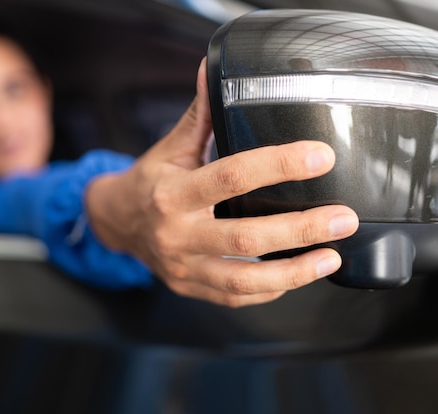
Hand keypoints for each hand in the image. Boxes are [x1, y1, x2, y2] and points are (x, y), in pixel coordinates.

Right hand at [85, 58, 358, 307]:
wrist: (117, 223)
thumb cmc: (148, 182)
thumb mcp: (170, 148)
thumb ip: (199, 116)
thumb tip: (214, 71)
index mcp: (172, 192)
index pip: (230, 176)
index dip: (278, 166)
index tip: (319, 157)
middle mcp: (176, 233)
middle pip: (245, 236)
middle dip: (300, 229)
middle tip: (343, 219)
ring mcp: (182, 265)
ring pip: (243, 279)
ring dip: (294, 272)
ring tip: (332, 257)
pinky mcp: (189, 286)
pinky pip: (234, 296)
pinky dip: (270, 288)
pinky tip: (297, 276)